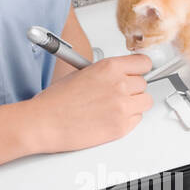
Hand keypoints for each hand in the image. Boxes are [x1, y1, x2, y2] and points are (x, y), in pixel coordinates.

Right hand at [27, 53, 153, 152]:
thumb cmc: (56, 101)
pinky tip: (110, 118)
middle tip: (117, 94)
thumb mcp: (82, 73)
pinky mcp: (121, 127)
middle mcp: (119, 85)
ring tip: (115, 107)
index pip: (143, 63)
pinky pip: (137, 120)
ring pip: (144, 102)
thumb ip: (105, 73)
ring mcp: (122, 107)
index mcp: (109, 67)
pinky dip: (127, 120)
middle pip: (143, 84)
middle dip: (132, 89)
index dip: (139, 69)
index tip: (137, 73)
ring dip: (134, 104)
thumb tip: (118, 75)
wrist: (45, 122)